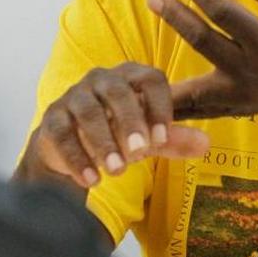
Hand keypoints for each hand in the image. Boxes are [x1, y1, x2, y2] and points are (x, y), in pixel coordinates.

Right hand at [26, 62, 209, 187]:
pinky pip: (63, 134)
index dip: (159, 107)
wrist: (73, 147)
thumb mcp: (150, 137)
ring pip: (88, 112)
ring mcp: (74, 96)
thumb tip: (205, 145)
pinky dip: (77, 158)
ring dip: (103, 142)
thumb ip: (175, 139)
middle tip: (140, 152)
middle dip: (130, 122)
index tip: (162, 139)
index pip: (151, 80)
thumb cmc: (119, 133)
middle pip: (118, 92)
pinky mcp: (52, 118)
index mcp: (132, 76)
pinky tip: (92, 180)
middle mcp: (102, 79)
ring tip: (117, 171)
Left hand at [146, 0, 257, 121]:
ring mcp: (241, 94)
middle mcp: (252, 69)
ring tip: (133, 63)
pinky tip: (143, 101)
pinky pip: (196, 110)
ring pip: (193, 88)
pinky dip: (172, 108)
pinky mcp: (234, 108)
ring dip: (162, 74)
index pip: (226, 13)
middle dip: (177, 18)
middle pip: (204, 42)